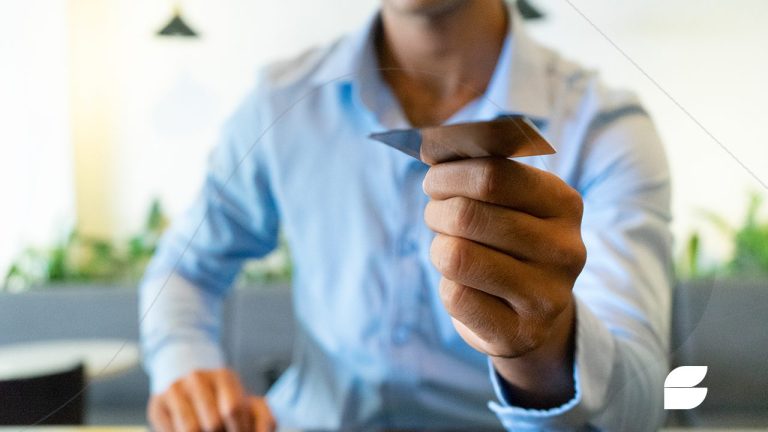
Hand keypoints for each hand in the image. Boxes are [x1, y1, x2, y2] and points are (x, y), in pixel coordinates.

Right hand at [147, 368, 275, 431]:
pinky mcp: (157, 405)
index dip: (240, 429)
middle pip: (213, 421)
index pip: (233, 409)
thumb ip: (263, 419)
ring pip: (191, 429)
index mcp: (224, 377)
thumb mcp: (246, 403)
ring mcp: (175, 391)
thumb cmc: (220, 399)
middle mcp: (197, 379)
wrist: (183, 377)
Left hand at [423, 157, 585, 406]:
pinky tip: (467, 288)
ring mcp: (547, 295)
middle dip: (437, 211)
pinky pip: (455, 296)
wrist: (533, 315)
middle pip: (467, 215)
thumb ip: (477, 168)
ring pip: (455, 256)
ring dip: (439, 249)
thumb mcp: (506, 200)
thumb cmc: (508, 242)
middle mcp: (566, 249)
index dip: (449, 173)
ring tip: (450, 250)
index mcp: (565, 204)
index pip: (492, 173)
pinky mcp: (520, 332)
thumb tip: (432, 144)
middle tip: (437, 216)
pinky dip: (447, 288)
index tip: (434, 180)